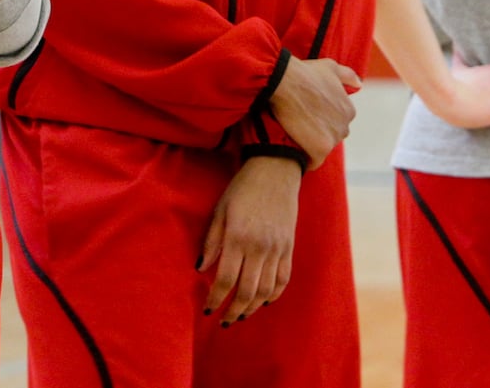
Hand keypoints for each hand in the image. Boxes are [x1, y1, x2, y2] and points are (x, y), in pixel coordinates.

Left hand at [198, 156, 300, 323]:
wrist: (275, 169)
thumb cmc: (242, 188)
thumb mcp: (220, 210)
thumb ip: (211, 241)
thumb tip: (201, 268)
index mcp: (238, 237)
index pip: (225, 280)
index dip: (215, 299)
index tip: (208, 309)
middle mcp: (259, 247)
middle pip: (246, 291)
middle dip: (233, 311)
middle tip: (223, 320)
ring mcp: (277, 248)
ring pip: (266, 290)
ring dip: (252, 307)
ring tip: (241, 314)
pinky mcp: (289, 246)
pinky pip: (283, 278)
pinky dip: (274, 294)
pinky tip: (263, 300)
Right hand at [269, 56, 360, 169]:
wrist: (285, 82)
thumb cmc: (305, 73)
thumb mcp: (329, 68)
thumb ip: (348, 76)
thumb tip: (360, 85)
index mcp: (349, 110)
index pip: (336, 123)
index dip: (320, 122)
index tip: (306, 117)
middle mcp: (345, 125)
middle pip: (331, 137)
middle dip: (317, 135)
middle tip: (297, 127)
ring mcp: (334, 138)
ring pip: (322, 149)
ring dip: (310, 147)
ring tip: (293, 138)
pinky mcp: (321, 148)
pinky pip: (314, 162)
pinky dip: (305, 160)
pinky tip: (294, 151)